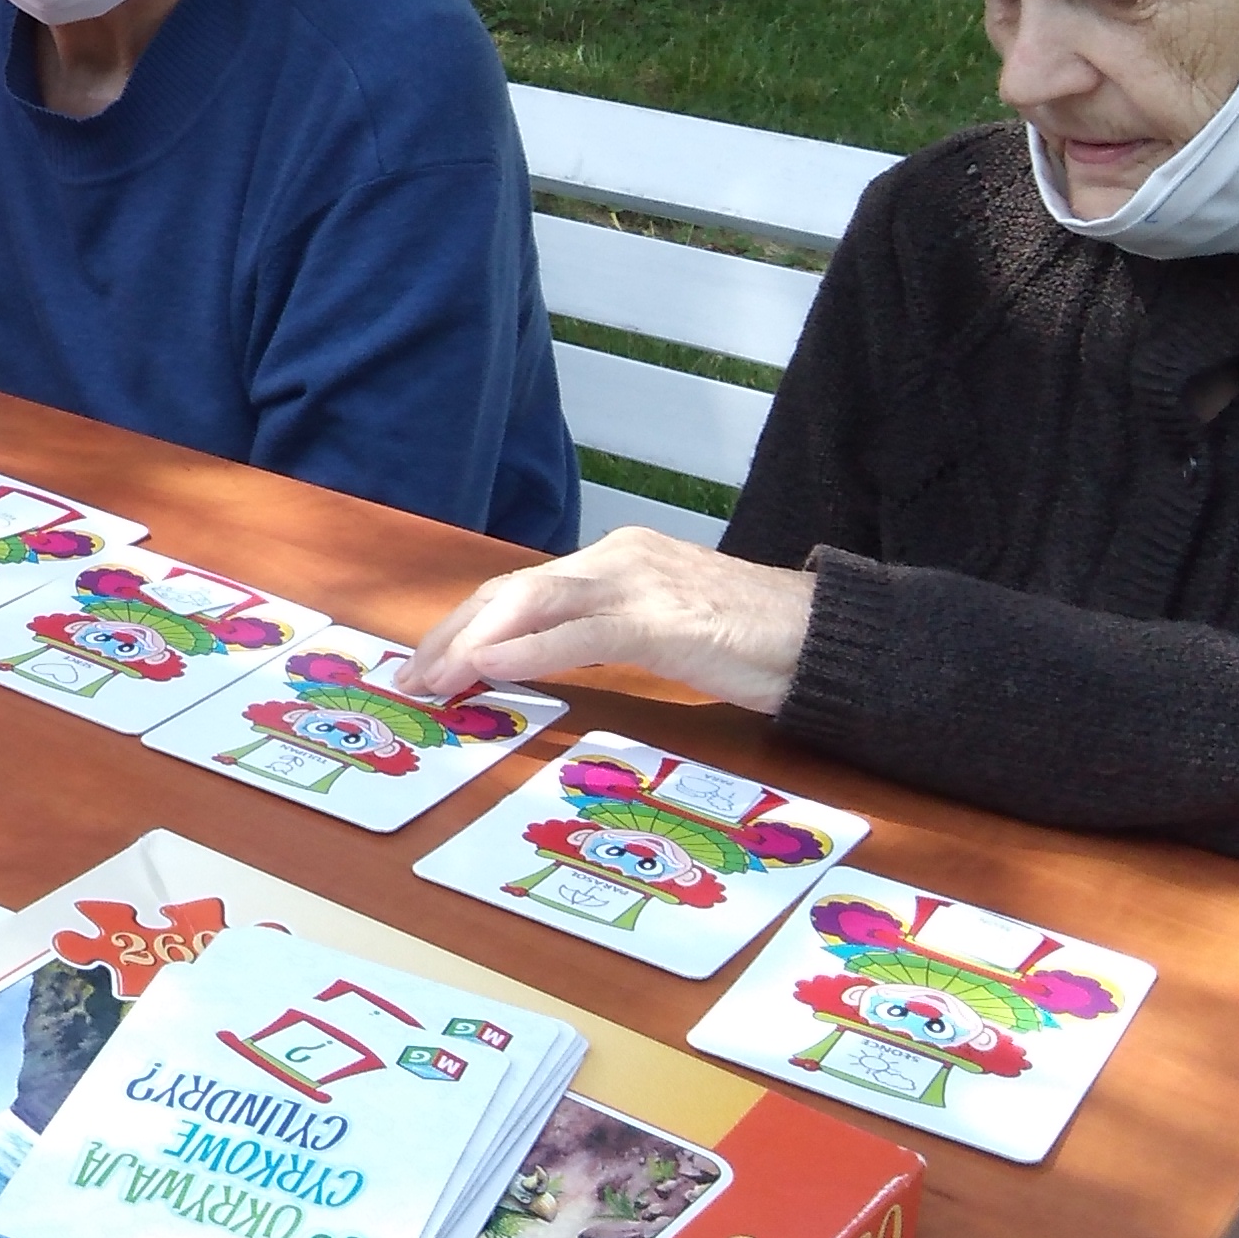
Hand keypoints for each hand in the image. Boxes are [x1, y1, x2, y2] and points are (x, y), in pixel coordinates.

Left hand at [400, 527, 816, 714]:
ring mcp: (639, 584)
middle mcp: (617, 559)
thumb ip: (602, 633)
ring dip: (474, 644)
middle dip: (453, 633)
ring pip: (533, 604)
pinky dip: (530, 652)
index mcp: (614, 558)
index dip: (467, 624)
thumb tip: (541, 659)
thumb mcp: (659, 627)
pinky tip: (493, 670)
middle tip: (413, 676)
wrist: (826, 635)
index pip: (521, 588)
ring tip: (437, 679)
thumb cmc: (749, 640)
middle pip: (511, 592)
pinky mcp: (663, 620)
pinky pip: (581, 636)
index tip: (429, 659)